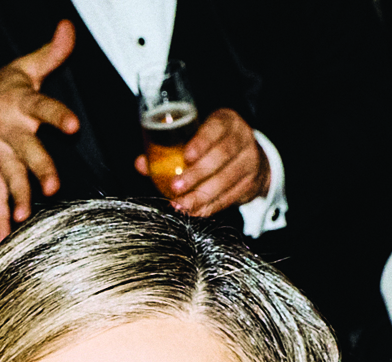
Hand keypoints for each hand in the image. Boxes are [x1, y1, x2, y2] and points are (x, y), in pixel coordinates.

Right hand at [0, 20, 79, 242]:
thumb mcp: (22, 69)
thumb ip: (51, 54)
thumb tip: (70, 28)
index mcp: (21, 103)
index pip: (42, 107)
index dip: (57, 116)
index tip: (73, 126)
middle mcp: (8, 130)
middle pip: (26, 150)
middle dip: (38, 168)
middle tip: (52, 187)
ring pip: (8, 177)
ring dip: (16, 198)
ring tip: (26, 217)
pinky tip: (4, 239)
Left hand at [134, 108, 268, 217]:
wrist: (248, 158)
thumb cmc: (213, 146)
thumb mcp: (195, 139)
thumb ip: (168, 150)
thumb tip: (140, 164)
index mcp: (225, 121)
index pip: (215, 129)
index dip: (201, 143)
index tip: (186, 157)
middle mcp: (242, 137)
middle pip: (222, 156)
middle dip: (197, 174)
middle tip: (176, 188)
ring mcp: (250, 160)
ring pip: (227, 179)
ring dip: (202, 195)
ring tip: (181, 205)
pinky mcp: (251, 182)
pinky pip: (231, 196)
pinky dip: (211, 206)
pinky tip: (196, 212)